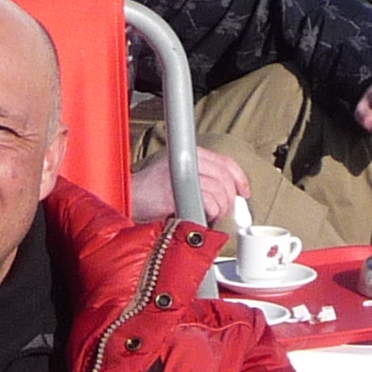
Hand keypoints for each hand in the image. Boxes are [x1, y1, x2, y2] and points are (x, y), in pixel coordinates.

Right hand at [128, 146, 252, 224]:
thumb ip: (201, 177)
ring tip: (211, 216)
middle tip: (223, 212)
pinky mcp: (174, 192)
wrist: (127, 201)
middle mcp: (185, 159)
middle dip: (229, 199)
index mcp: (189, 153)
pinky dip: (210, 213)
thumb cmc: (150, 194)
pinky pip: (207, 201)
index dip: (239, 178)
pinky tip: (202, 217)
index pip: (225, 162)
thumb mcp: (177, 175)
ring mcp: (180, 175)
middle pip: (225, 177)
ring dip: (220, 208)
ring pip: (219, 190)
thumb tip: (226, 191)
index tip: (243, 193)